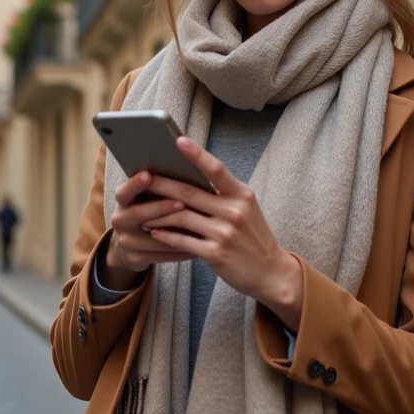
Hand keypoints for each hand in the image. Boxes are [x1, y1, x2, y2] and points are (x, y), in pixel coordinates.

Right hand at [103, 171, 195, 288]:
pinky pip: (162, 255)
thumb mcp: (144, 198)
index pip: (124, 191)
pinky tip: (198, 246)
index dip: (135, 184)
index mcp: (122, 200)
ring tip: (198, 226)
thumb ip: (157, 187)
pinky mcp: (135, 259)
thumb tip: (184, 170)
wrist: (130, 245)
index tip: (148, 175)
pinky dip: (180, 250)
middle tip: (181, 203)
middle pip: (138, 214)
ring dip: (176, 232)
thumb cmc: (147, 212)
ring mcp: (126, 241)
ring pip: (153, 237)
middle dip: (160, 208)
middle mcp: (119, 220)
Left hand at [143, 137, 303, 329]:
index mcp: (242, 195)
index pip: (216, 169)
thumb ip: (223, 194)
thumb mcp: (246, 209)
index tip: (178, 141)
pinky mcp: (215, 254)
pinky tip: (154, 231)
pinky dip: (165, 235)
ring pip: (181, 217)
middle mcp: (234, 211)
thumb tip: (189, 178)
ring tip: (142, 211)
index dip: (197, 154)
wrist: (271, 272)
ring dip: (158, 213)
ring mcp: (224, 233)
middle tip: (142, 177)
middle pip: (189, 192)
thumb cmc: (253, 237)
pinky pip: (182, 240)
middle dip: (162, 183)